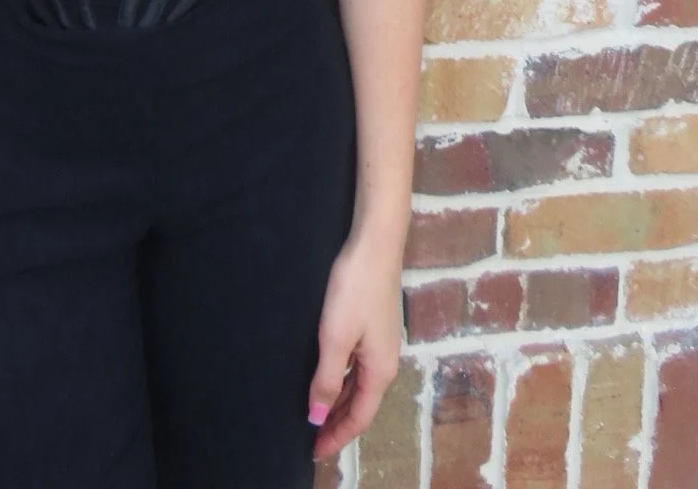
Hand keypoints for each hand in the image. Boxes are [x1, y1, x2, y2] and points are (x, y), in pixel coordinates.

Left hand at [306, 228, 404, 461]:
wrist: (374, 245)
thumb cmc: (354, 291)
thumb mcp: (335, 338)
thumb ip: (326, 380)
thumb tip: (318, 417)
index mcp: (380, 371)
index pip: (358, 417)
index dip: (337, 437)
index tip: (314, 453)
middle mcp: (385, 363)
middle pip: (360, 405)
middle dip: (337, 424)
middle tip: (311, 440)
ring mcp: (381, 344)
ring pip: (358, 386)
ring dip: (339, 404)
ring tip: (316, 415)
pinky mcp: (373, 327)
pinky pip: (357, 368)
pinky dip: (342, 382)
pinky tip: (327, 379)